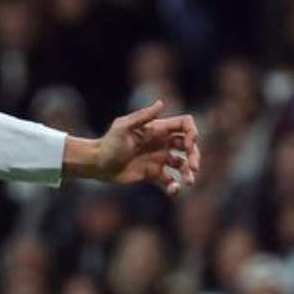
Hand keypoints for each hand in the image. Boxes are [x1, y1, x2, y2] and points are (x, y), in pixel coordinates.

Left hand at [70, 100, 200, 194]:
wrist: (98, 164)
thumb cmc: (109, 143)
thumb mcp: (123, 127)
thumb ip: (142, 117)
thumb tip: (161, 103)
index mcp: (158, 129)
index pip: (184, 125)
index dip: (192, 133)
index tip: (189, 145)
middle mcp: (161, 142)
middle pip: (188, 146)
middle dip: (195, 156)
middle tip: (194, 168)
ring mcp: (158, 158)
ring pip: (182, 164)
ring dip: (189, 172)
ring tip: (189, 182)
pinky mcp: (153, 174)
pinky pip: (170, 180)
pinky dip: (175, 186)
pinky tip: (174, 190)